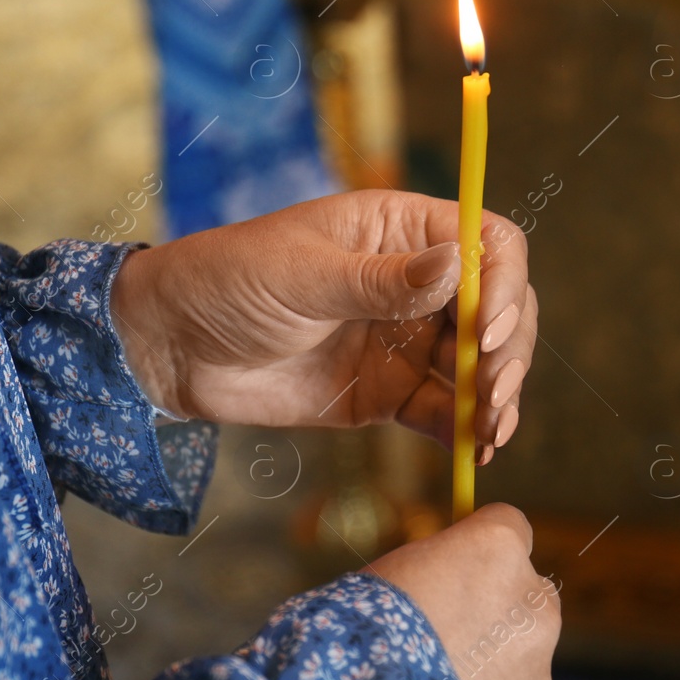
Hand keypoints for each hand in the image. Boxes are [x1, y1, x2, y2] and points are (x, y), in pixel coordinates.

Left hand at [109, 190, 536, 459]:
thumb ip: (381, 280)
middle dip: (508, 350)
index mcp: (402, 230)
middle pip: (500, 308)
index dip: (504, 285)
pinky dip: (468, 429)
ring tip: (491, 430)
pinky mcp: (389, 393)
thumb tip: (458, 265)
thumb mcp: (302, 274)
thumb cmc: (228, 281)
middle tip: (492, 392)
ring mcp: (407, 339)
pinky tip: (476, 448)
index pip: (490, 244)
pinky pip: (446, 411)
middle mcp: (418, 282)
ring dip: (498, 395)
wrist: (171, 346)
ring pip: (482, 365)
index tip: (484, 333)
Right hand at [365, 503, 559, 679]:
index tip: (462, 569)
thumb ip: (440, 573)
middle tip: (444, 643)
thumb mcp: (393, 575)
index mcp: (497, 548)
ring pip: (522, 661)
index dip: (481, 553)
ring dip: (491, 672)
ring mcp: (541, 667)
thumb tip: (453, 579)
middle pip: (528, 596)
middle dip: (496, 615)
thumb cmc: (355, 634)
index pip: (511, 528)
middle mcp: (534, 601)